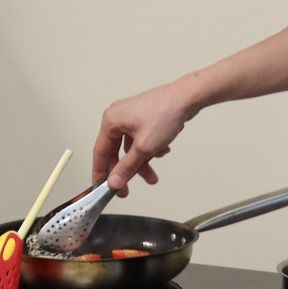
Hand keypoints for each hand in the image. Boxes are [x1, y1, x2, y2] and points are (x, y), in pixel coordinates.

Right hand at [91, 77, 197, 193]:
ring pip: (131, 148)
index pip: (100, 152)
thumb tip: (114, 182)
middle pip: (117, 152)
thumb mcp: (143, 148)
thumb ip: (126, 167)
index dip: (100, 173)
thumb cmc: (165, 114)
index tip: (102, 189)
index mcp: (111, 121)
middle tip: (127, 189)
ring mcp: (131, 117)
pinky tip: (162, 150)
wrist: (187, 99)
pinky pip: (141, 141)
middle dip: (127, 170)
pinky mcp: (143, 119)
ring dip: (142, 162)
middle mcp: (118, 117)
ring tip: (153, 177)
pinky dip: (150, 150)